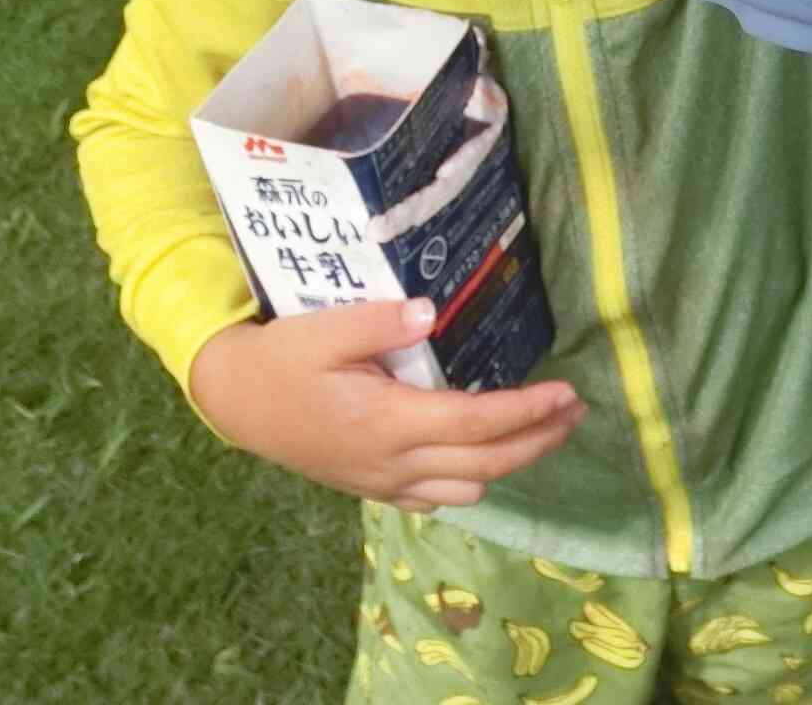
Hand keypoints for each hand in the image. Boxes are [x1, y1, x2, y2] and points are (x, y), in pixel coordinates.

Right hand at [189, 298, 586, 512]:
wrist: (236, 403)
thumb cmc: (281, 360)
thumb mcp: (322, 328)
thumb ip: (376, 322)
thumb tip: (431, 312)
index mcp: (387, 422)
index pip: (475, 423)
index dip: (527, 412)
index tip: (566, 393)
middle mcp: (393, 463)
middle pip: (486, 463)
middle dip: (538, 440)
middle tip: (575, 411)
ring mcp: (384, 483)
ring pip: (467, 488)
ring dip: (512, 462)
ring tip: (543, 429)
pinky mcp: (374, 488)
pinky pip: (438, 498)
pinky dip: (473, 479)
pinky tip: (486, 456)